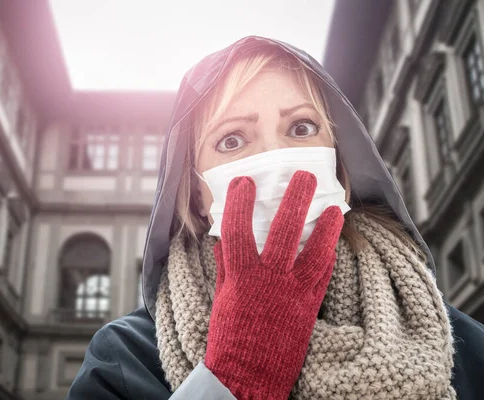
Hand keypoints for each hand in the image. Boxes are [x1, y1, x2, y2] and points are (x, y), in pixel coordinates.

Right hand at [205, 171, 343, 399]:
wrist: (248, 375)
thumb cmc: (230, 338)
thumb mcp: (223, 299)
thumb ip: (226, 268)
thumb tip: (222, 243)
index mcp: (241, 275)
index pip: (238, 229)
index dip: (239, 202)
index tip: (244, 181)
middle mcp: (269, 279)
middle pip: (285, 230)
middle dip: (295, 199)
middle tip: (304, 175)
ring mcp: (292, 292)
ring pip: (315, 251)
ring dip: (326, 227)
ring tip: (335, 208)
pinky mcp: (309, 307)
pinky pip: (322, 277)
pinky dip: (328, 257)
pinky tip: (334, 243)